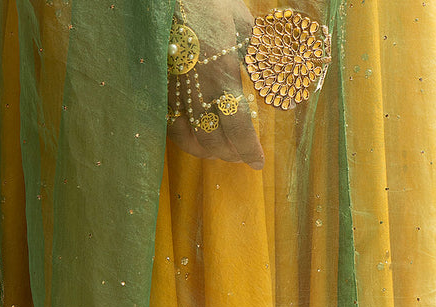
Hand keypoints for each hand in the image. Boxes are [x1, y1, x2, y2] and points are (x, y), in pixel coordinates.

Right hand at [167, 0, 264, 169]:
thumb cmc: (207, 5)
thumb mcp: (241, 24)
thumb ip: (258, 55)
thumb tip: (274, 76)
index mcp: (223, 76)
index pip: (238, 127)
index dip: (249, 150)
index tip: (258, 162)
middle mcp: (199, 91)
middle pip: (214, 140)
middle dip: (231, 154)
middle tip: (243, 156)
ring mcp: (177, 94)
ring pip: (191, 139)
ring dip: (209, 152)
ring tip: (222, 152)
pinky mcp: (161, 91)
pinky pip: (171, 127)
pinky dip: (186, 140)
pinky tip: (197, 141)